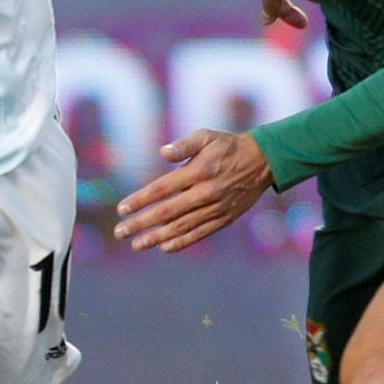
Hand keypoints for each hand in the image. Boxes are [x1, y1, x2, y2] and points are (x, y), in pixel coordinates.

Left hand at [113, 129, 273, 253]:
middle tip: (120, 232)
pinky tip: (164, 247)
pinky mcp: (225, 218)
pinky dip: (182, 242)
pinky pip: (200, 233)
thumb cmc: (228, 146)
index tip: (122, 209)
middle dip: (141, 223)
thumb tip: (162, 151)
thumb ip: (183, 145)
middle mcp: (206, 192)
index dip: (140, 200)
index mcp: (198, 171)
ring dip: (157, 238)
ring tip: (136, 245)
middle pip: (167, 212)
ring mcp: (216, 208)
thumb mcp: (206, 136)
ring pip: (182, 227)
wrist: (263, 161)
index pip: (162, 189)